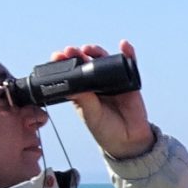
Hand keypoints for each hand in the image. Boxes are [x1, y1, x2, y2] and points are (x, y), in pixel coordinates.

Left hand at [60, 38, 154, 158]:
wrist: (128, 141)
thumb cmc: (106, 130)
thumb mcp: (90, 115)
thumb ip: (83, 100)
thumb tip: (73, 85)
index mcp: (82, 91)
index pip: (71, 73)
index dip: (64, 63)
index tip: (58, 56)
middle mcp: (96, 83)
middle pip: (86, 62)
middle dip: (77, 54)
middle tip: (70, 51)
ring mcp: (112, 81)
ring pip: (104, 60)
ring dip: (96, 51)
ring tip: (89, 49)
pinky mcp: (128, 82)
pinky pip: (128, 64)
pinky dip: (127, 53)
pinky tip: (124, 46)